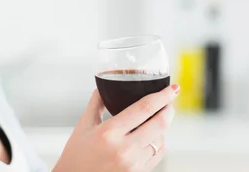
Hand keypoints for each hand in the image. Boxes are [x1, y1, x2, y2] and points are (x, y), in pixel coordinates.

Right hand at [53, 84, 179, 171]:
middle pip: (159, 124)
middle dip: (168, 109)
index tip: (173, 88)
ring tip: (157, 119)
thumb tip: (106, 85)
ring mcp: (133, 164)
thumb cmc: (76, 155)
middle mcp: (124, 149)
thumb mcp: (83, 125)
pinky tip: (152, 136)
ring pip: (161, 140)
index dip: (162, 96)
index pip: (143, 109)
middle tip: (169, 101)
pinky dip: (159, 142)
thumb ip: (96, 103)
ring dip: (163, 127)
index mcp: (109, 133)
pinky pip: (158, 155)